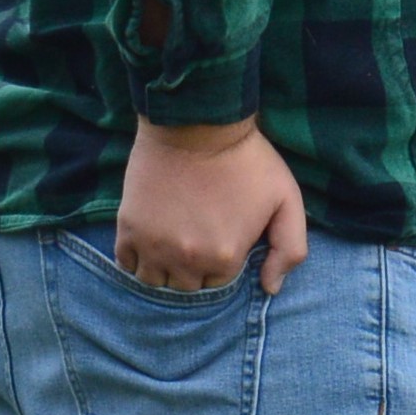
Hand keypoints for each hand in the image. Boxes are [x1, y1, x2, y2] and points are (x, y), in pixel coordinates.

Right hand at [115, 117, 308, 292]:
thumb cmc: (248, 161)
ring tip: (173, 247)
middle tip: (198, 241)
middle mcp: (186, 260)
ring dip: (164, 270)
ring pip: (154, 281)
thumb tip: (271, 288)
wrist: (199, 127)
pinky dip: (136, 260)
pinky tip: (151, 244)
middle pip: (186, 286)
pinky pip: (126, 264)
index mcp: (225, 258)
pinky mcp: (127, 228)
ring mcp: (153, 246)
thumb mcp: (288, 202)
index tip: (223, 242)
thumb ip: (290, 250)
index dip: (223, 265)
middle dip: (194, 271)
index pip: (220, 285)